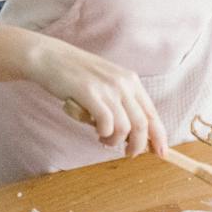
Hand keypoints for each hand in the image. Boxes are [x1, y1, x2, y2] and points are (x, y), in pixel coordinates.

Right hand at [28, 37, 166, 157]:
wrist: (50, 57)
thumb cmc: (76, 75)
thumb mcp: (106, 83)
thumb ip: (120, 103)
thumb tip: (132, 133)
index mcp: (130, 81)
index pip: (152, 113)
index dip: (159, 136)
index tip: (161, 152)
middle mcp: (123, 83)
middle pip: (142, 125)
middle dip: (138, 146)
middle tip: (128, 154)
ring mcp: (107, 88)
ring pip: (124, 128)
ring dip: (115, 142)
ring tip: (104, 140)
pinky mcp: (90, 93)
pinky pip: (106, 123)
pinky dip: (103, 133)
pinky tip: (96, 132)